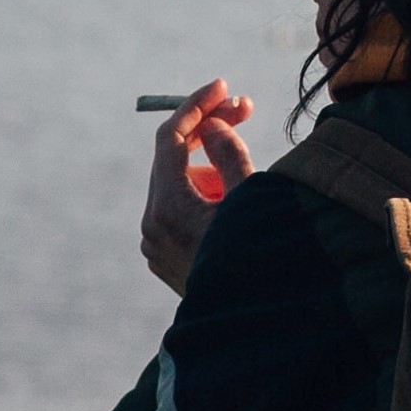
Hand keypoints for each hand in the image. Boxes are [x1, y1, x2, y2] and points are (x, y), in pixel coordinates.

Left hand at [140, 79, 255, 294]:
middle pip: (172, 159)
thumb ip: (230, 156)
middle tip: (245, 109)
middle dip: (208, 131)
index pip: (169, 139)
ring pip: (178, 185)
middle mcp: (151, 225)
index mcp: (167, 209)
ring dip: (210, 168)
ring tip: (247, 183)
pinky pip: (179, 211)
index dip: (196, 106)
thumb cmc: (259, 261)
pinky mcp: (164, 258)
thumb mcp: (251, 201)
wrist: (252, 325)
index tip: (222, 86)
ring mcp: (154, 244)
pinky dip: (202, 195)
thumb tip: (212, 126)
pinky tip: (232, 201)